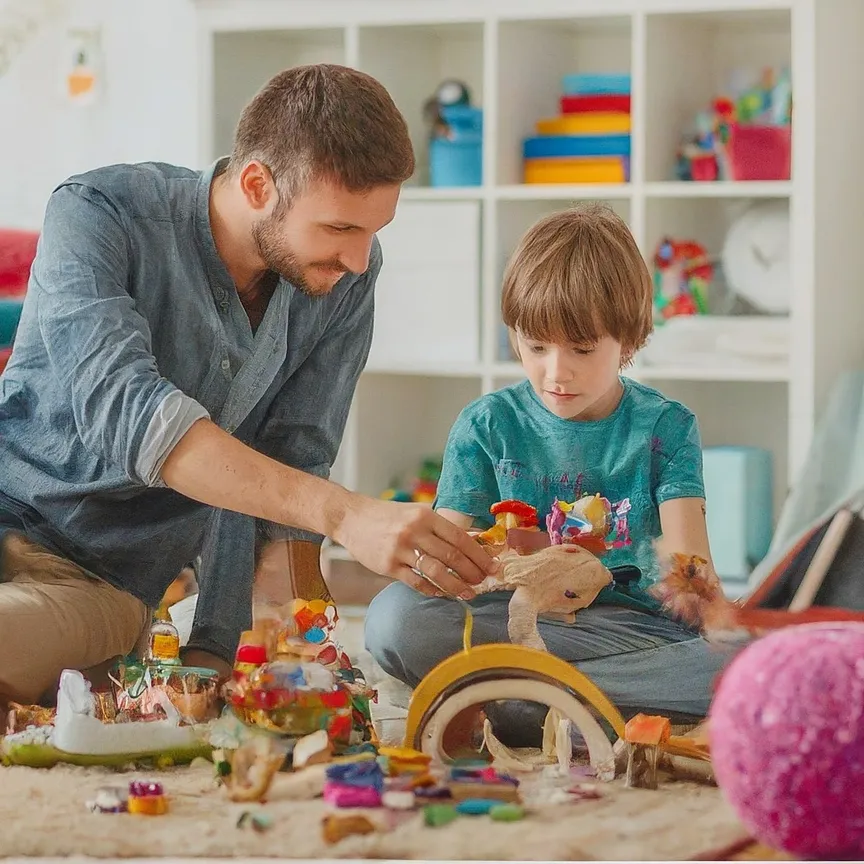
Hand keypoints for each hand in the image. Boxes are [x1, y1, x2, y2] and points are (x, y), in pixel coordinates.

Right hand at [333, 495, 498, 597]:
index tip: (492, 565)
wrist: (352, 518)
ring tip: (469, 593)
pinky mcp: (388, 566)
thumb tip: (475, 543)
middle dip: (472, 572)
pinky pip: (416, 582)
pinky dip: (432, 590)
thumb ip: (441, 529)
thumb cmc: (389, 516)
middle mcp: (414, 531)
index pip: (459, 537)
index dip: (479, 554)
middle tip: (485, 581)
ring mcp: (400, 549)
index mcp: (425, 515)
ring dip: (456, 585)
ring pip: (436, 572)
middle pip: (451, 556)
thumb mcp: (417, 513)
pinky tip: (443, 594)